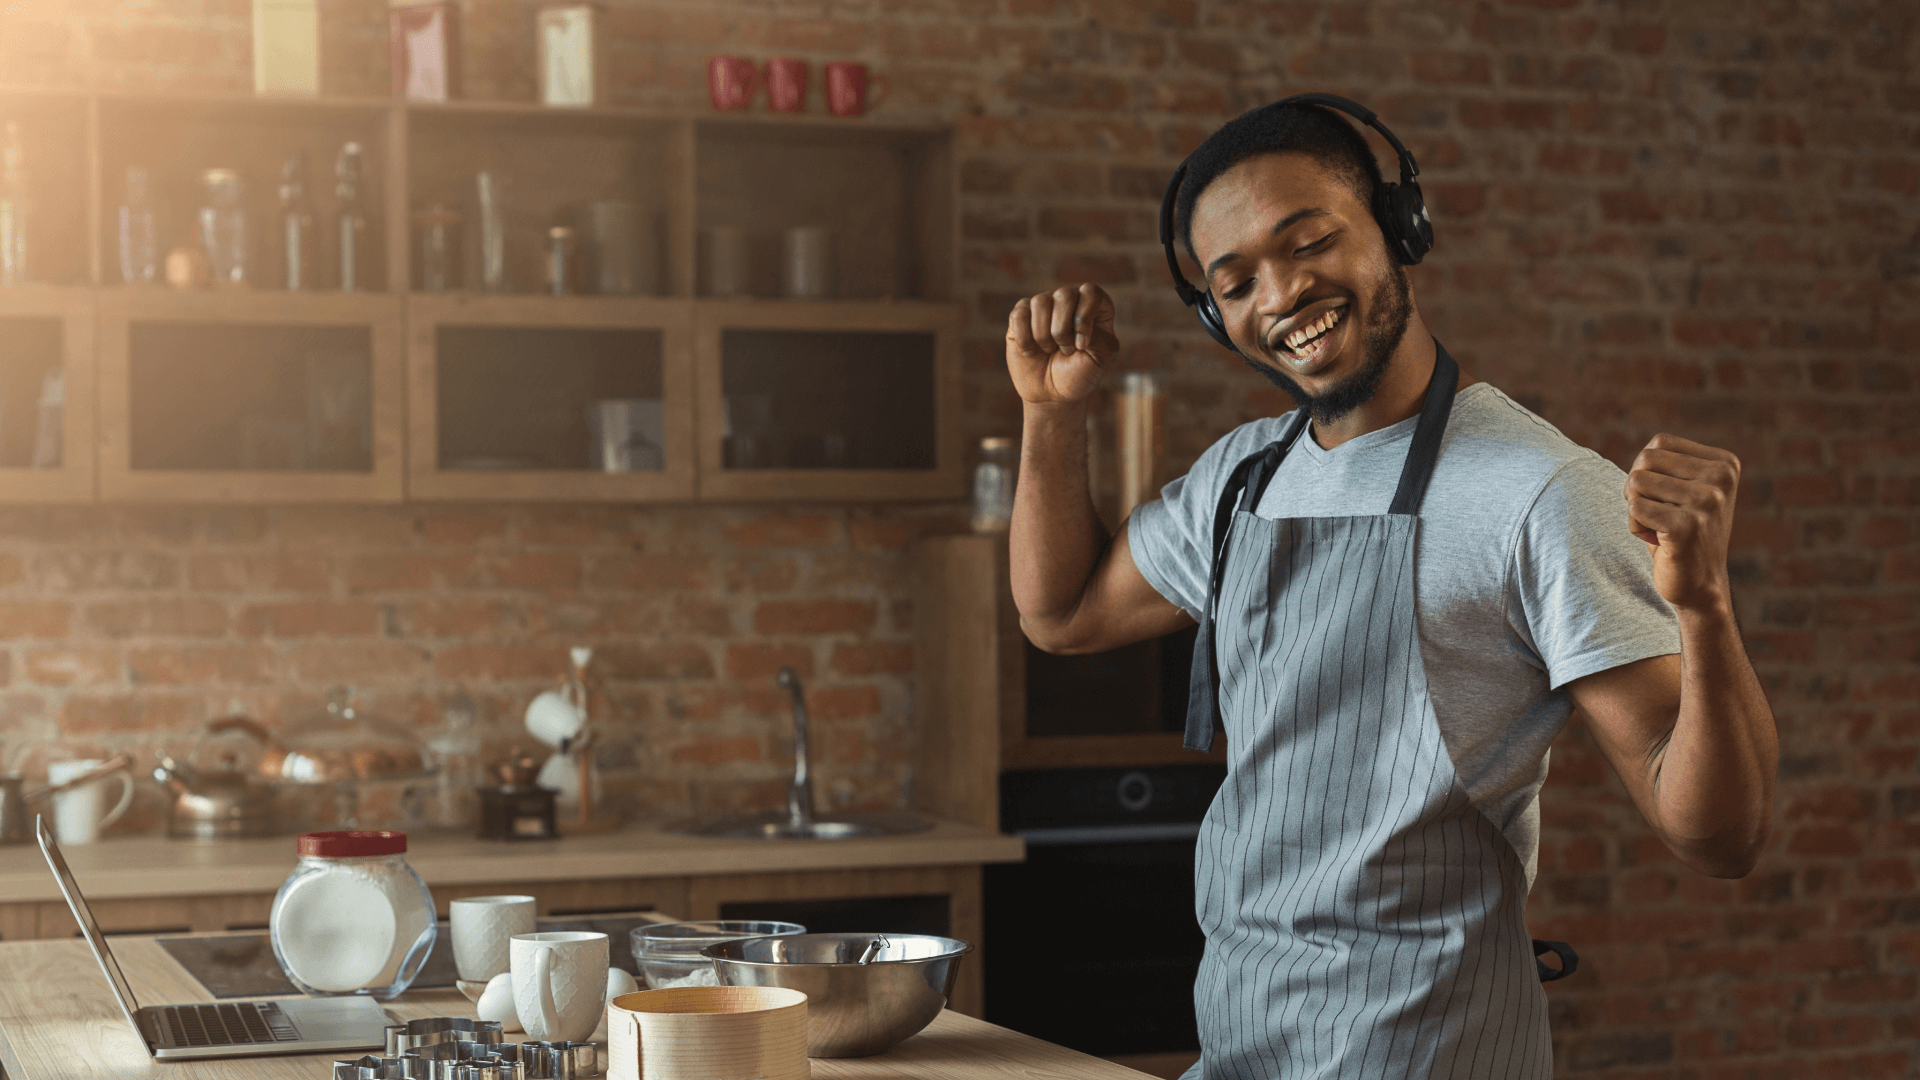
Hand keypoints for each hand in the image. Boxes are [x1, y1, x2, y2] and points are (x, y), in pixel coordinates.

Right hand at [1005, 284, 1118, 405]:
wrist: (1052, 395)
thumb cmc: (1079, 374)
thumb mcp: (1100, 358)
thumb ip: (1100, 334)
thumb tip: (1076, 323)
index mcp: (1094, 308)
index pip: (1090, 292)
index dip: (1084, 318)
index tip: (1082, 345)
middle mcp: (1069, 301)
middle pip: (1064, 295)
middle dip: (1063, 330)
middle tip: (1066, 350)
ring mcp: (1044, 307)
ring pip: (1040, 302)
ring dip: (1044, 335)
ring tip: (1049, 350)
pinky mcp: (1021, 316)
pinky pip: (1019, 315)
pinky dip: (1025, 339)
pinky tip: (1031, 351)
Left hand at [1625, 433, 1740, 612]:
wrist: (1700, 584)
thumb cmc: (1681, 532)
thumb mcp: (1684, 488)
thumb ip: (1669, 463)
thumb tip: (1646, 454)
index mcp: (1725, 464)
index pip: (1659, 443)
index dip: (1647, 470)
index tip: (1666, 497)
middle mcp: (1721, 479)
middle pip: (1645, 460)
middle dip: (1637, 488)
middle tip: (1657, 515)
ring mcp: (1707, 502)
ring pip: (1635, 482)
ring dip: (1636, 509)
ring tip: (1659, 528)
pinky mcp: (1686, 526)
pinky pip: (1634, 509)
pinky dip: (1634, 527)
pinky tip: (1657, 542)